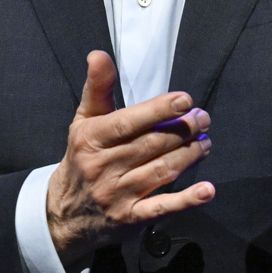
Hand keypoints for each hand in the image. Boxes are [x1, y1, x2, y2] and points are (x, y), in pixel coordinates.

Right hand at [46, 50, 214, 259]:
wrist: (64, 214)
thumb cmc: (82, 158)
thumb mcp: (84, 122)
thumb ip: (97, 88)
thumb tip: (98, 54)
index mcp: (92, 139)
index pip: (129, 122)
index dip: (159, 110)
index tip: (185, 100)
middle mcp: (103, 167)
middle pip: (151, 145)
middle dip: (183, 130)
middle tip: (203, 118)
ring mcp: (117, 195)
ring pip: (160, 171)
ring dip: (189, 156)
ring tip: (205, 143)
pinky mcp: (130, 219)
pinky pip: (161, 208)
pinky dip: (186, 200)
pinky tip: (207, 190)